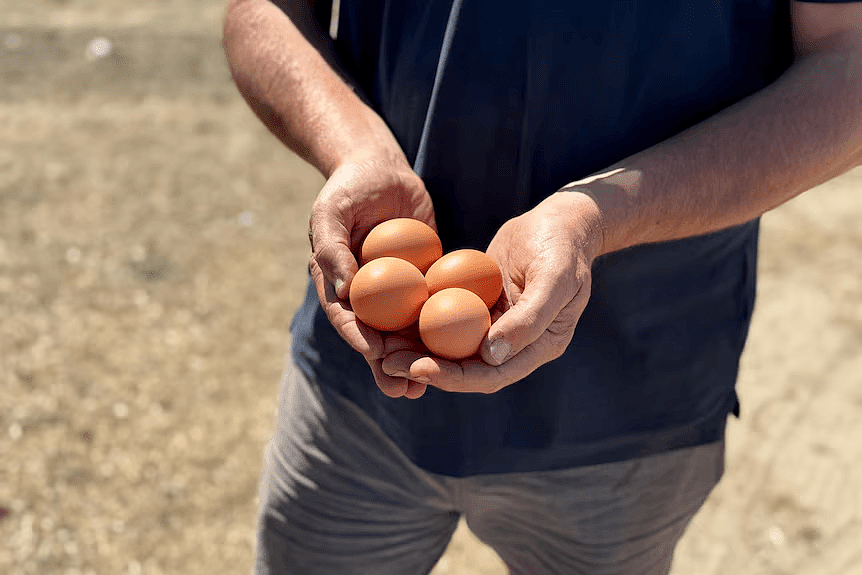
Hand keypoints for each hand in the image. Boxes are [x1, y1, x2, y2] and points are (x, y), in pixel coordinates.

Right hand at [308, 155, 436, 399]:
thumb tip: (346, 290)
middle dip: (388, 366)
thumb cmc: (350, 187)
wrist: (381, 170)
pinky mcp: (420, 283)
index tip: (375, 353)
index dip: (358, 338)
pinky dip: (440, 330)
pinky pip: (430, 309)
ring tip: (429, 386)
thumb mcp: (332, 212)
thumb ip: (332, 248)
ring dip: (415, 359)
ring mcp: (393, 291)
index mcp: (336, 283)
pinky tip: (460, 349)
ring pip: (402, 333)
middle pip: (373, 337)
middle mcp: (363, 294)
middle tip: (404, 388)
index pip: (345, 317)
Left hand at [380, 191, 604, 392]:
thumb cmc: (564, 248)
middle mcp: (514, 345)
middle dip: (426, 368)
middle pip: (465, 367)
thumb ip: (529, 319)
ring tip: (382, 347)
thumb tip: (491, 356)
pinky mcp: (481, 305)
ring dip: (418, 349)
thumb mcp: (554, 279)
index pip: (490, 375)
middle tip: (388, 363)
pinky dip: (422, 322)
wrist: (564, 220)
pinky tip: (392, 316)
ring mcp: (496, 325)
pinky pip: (448, 318)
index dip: (453, 378)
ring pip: (452, 346)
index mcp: (537, 348)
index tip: (418, 369)